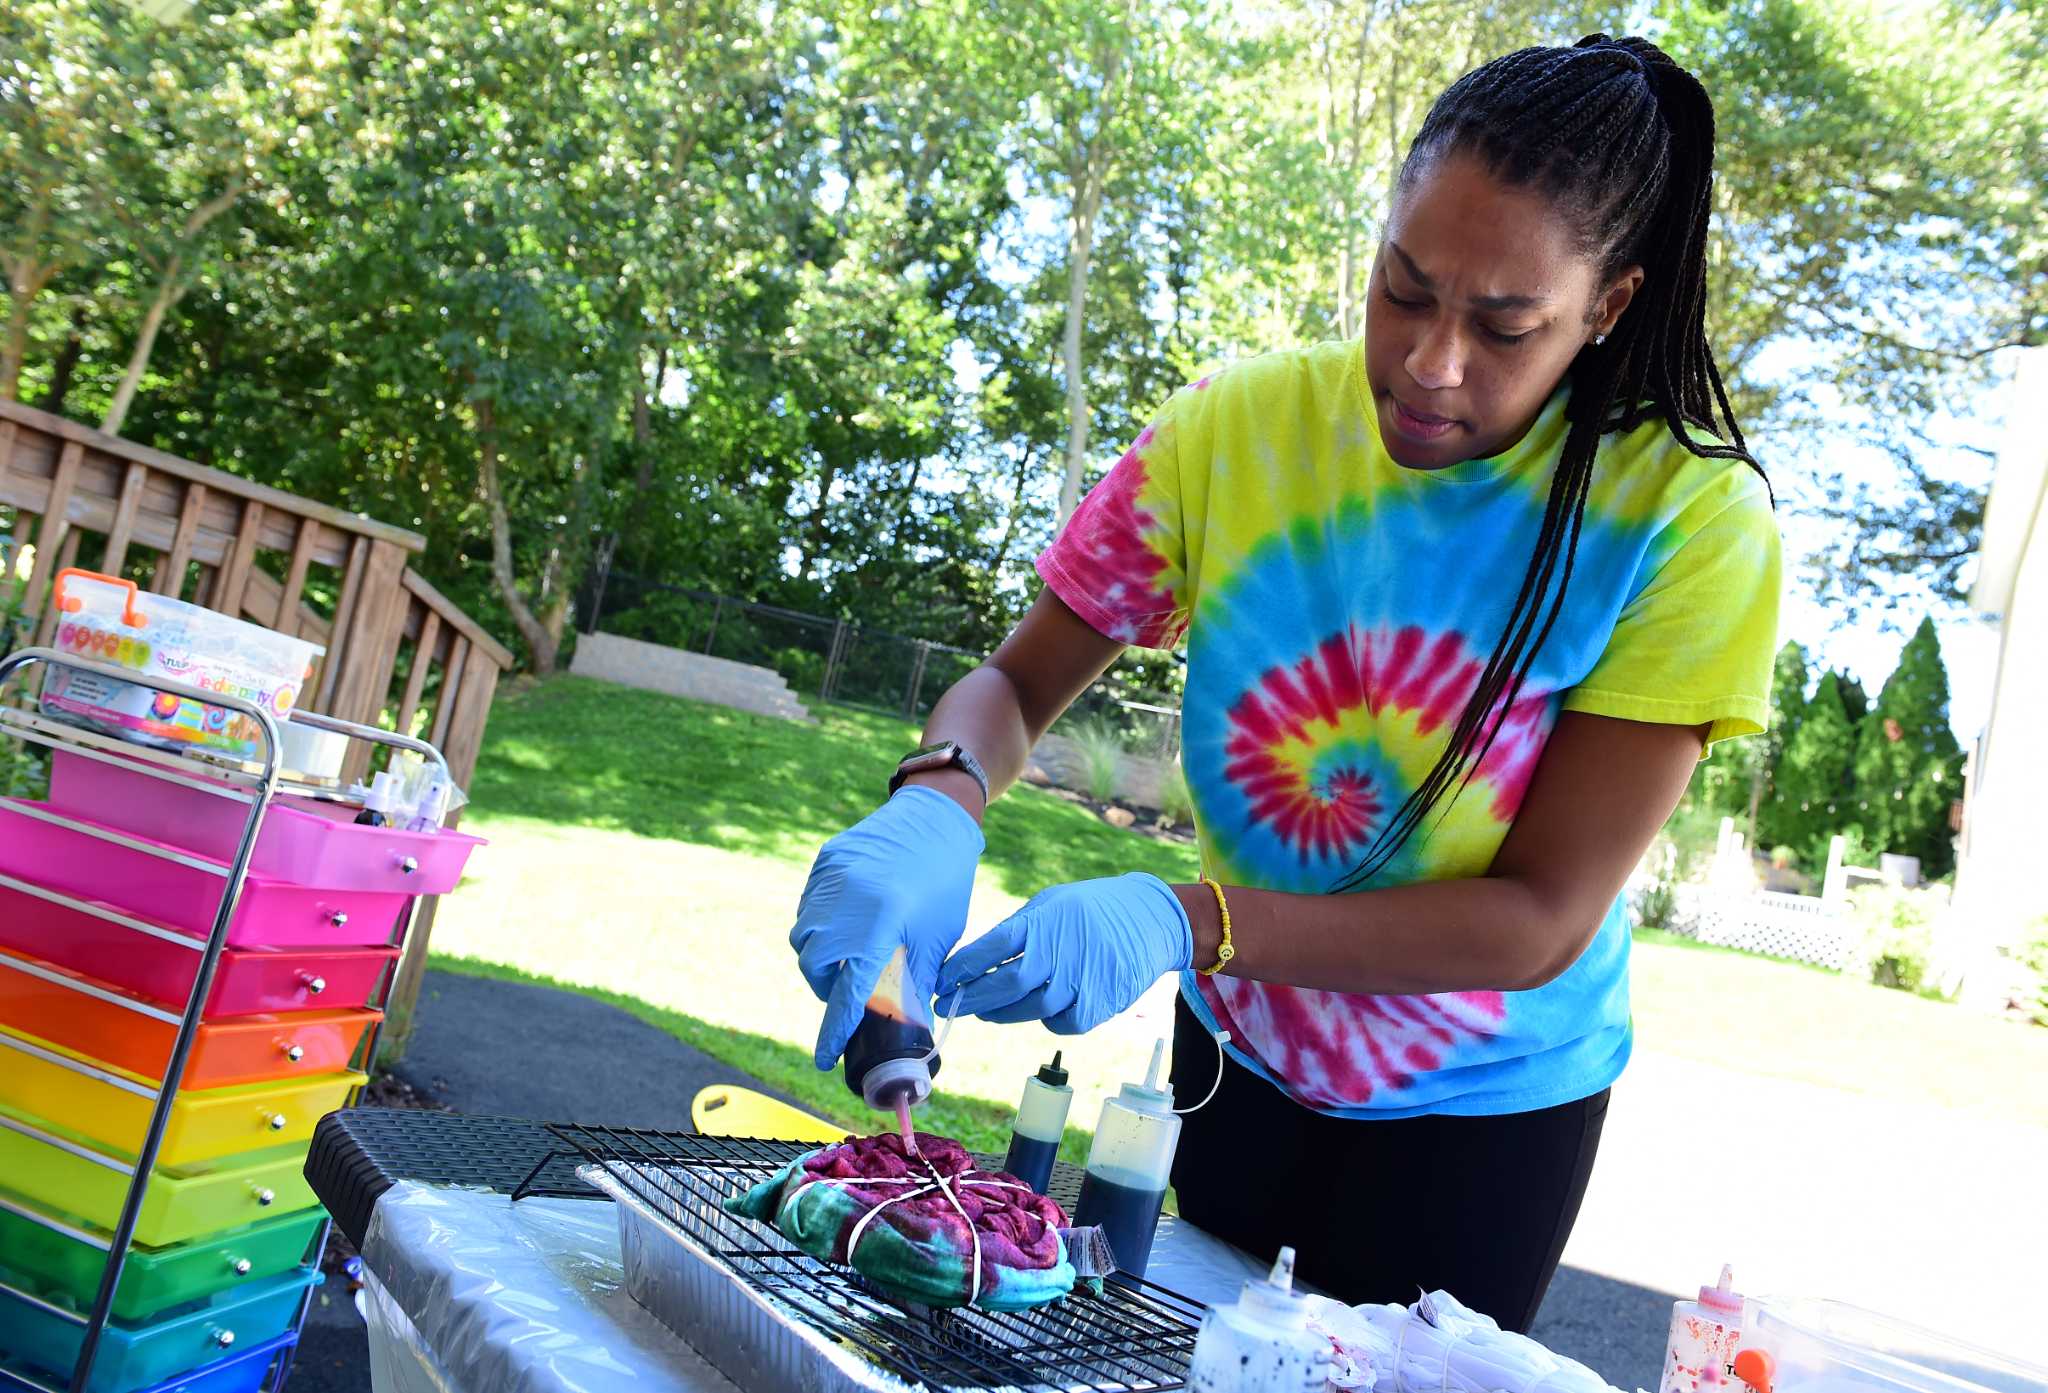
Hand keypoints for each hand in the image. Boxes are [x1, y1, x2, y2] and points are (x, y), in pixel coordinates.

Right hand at [791, 785, 983, 1068]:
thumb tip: (908, 1029)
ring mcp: (830, 880)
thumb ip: (915, 983)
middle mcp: (847, 904)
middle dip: (827, 987)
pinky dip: (821, 925)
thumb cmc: (944, 884)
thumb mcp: (936, 939)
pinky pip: (809, 907)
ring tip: (850, 955)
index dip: (836, 1030)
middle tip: (850, 990)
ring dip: (821, 957)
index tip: (826, 1059)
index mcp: (881, 927)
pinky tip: (847, 922)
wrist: (935, 819)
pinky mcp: (824, 863)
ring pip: (805, 937)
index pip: (848, 992)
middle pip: (815, 966)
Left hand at [935, 873, 1192, 1034]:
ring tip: (984, 1010)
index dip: (962, 968)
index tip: (940, 980)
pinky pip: (1058, 1022)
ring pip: (1027, 1010)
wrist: (1151, 920)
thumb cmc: (1091, 909)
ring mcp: (1078, 983)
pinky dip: (1044, 1018)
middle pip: (1004, 986)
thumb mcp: (1051, 904)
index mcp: (1042, 922)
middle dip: (971, 999)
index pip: (991, 948)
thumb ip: (1018, 930)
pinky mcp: (1096, 1006)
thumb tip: (976, 960)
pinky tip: (1040, 1007)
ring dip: (1000, 1013)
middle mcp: (1058, 953)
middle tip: (948, 1005)